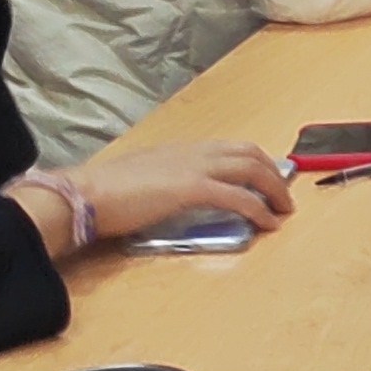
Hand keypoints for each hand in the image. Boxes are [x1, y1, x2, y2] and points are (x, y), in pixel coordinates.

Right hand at [54, 139, 295, 253]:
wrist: (86, 194)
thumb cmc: (105, 192)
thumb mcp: (142, 178)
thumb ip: (164, 181)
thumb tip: (174, 195)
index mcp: (182, 150)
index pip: (230, 148)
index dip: (255, 161)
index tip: (267, 176)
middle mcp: (194, 152)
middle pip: (249, 153)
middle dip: (273, 172)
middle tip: (283, 194)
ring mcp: (195, 167)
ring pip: (251, 169)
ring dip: (274, 188)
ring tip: (283, 209)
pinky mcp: (193, 188)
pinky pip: (238, 197)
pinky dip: (259, 209)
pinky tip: (267, 223)